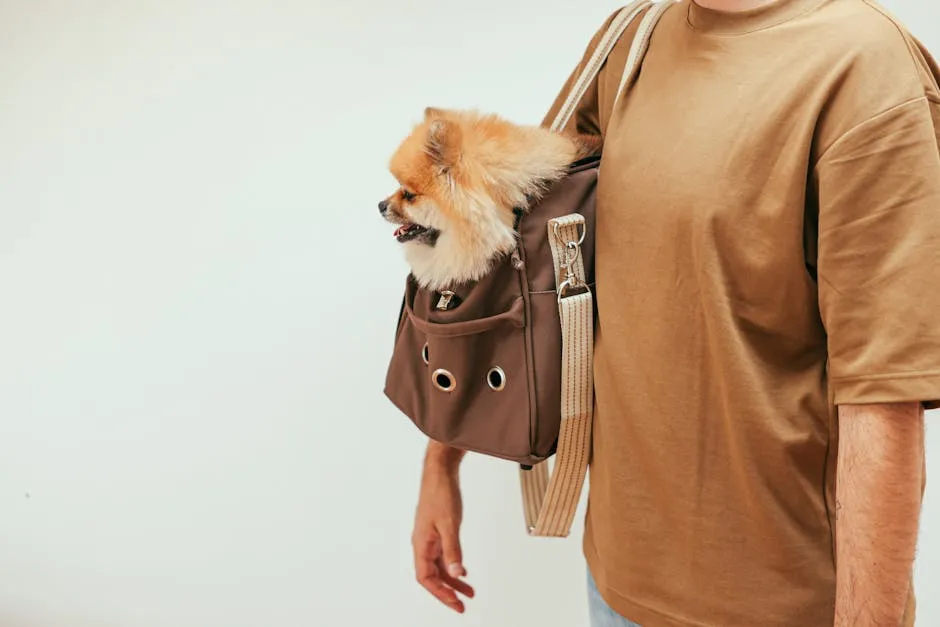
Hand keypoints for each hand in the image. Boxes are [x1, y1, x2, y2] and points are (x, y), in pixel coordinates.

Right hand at [412, 444, 473, 612]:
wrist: (440, 471)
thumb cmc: (440, 493)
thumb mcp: (449, 524)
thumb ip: (453, 550)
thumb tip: (455, 574)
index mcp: (421, 543)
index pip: (426, 578)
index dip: (440, 593)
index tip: (455, 603)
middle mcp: (423, 543)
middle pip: (433, 576)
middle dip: (447, 592)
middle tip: (462, 605)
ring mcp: (430, 537)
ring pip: (439, 566)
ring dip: (452, 580)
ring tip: (469, 592)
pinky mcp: (437, 530)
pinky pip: (443, 555)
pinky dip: (453, 565)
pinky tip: (462, 571)